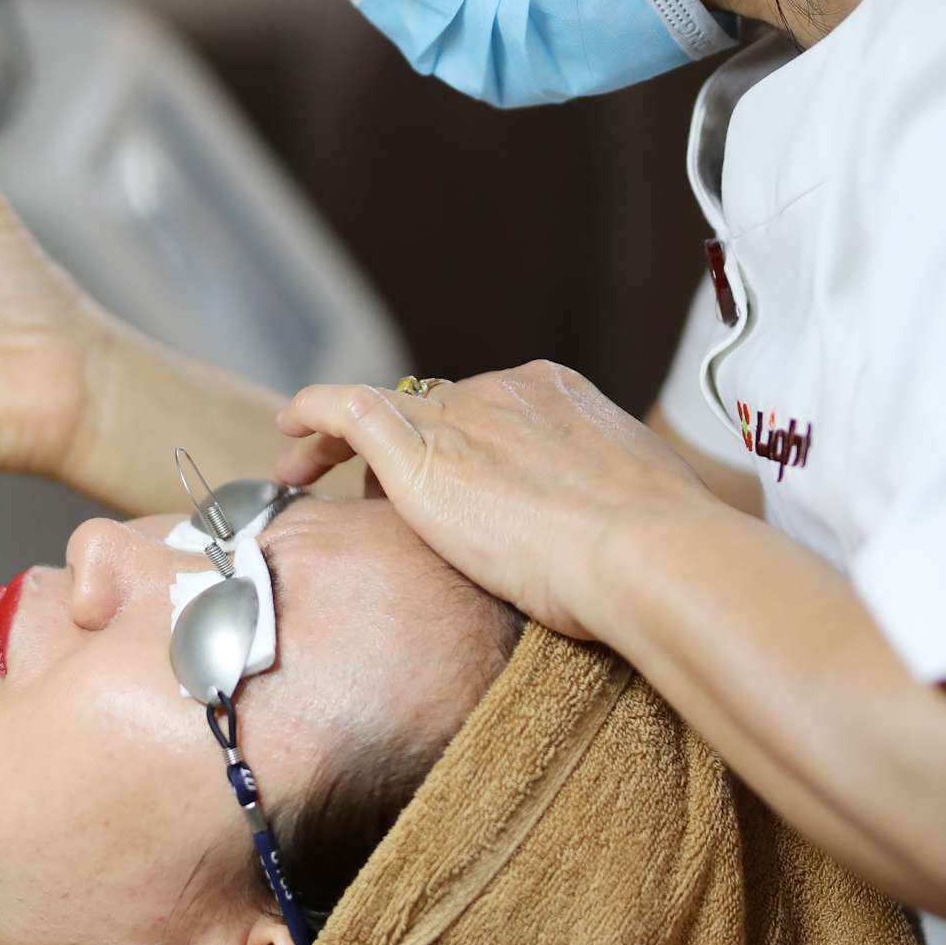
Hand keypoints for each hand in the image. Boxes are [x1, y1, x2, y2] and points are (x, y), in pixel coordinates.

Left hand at [276, 360, 713, 639]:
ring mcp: (461, 417)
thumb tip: (606, 535)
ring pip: (384, 413)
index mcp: (558, 395)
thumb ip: (600, 504)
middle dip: (406, 449)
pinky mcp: (420, 453)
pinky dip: (312, 413)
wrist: (646, 552)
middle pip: (435, 412)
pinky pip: (345, 410)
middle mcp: (504, 392)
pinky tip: (288, 437)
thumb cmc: (656, 550)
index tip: (452, 483)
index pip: (489, 410)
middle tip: (378, 501)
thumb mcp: (635, 505)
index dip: (460, 443)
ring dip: (343, 440)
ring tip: (304, 468)